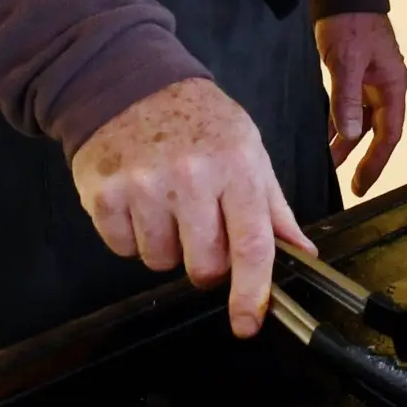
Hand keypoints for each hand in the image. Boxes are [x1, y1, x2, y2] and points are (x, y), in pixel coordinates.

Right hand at [69, 77, 311, 336]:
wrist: (130, 82)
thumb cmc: (198, 120)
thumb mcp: (248, 151)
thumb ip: (273, 208)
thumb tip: (302, 254)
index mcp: (236, 166)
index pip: (251, 245)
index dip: (251, 293)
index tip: (247, 323)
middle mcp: (190, 177)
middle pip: (204, 267)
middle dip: (207, 261)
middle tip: (201, 225)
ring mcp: (143, 186)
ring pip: (160, 262)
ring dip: (167, 245)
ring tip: (166, 203)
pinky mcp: (104, 194)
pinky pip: (123, 249)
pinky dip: (131, 235)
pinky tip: (138, 199)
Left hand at [316, 11, 406, 194]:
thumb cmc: (349, 23)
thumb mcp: (346, 61)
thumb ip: (347, 99)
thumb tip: (350, 136)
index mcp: (392, 85)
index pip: (389, 133)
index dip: (377, 162)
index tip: (362, 185)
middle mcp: (385, 86)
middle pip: (378, 131)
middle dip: (364, 158)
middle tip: (351, 187)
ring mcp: (370, 81)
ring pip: (362, 121)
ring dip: (348, 142)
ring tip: (330, 164)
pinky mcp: (354, 74)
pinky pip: (349, 107)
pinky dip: (340, 123)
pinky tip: (326, 136)